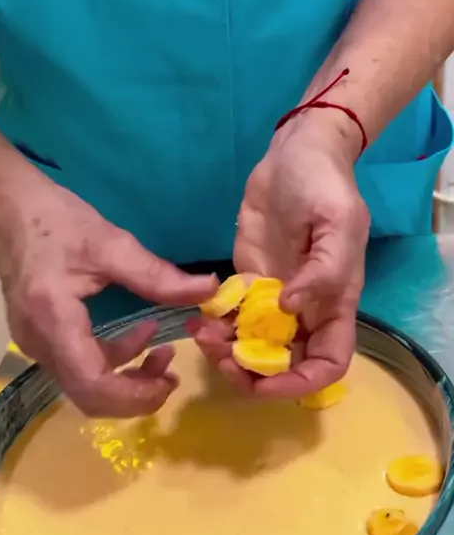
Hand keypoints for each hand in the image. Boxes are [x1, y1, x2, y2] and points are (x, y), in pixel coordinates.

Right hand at [0, 162, 216, 416]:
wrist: (9, 210)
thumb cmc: (56, 221)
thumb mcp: (111, 243)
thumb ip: (158, 275)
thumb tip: (210, 289)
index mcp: (54, 320)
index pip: (91, 383)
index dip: (134, 395)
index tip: (170, 382)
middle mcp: (39, 343)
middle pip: (88, 396)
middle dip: (135, 395)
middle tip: (171, 378)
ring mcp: (36, 345)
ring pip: (84, 386)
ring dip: (127, 379)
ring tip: (164, 354)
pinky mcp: (42, 340)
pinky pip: (79, 368)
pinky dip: (113, 363)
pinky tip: (140, 338)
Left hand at [193, 112, 369, 396]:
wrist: (295, 152)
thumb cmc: (324, 185)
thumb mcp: (338, 223)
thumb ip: (323, 271)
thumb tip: (290, 309)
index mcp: (335, 303)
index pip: (328, 364)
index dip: (300, 383)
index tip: (265, 381)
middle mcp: (304, 310)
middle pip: (284, 364)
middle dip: (253, 373)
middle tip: (221, 358)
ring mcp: (272, 298)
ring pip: (252, 346)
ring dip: (227, 352)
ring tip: (203, 335)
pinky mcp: (246, 281)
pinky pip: (230, 318)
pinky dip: (214, 326)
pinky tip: (197, 319)